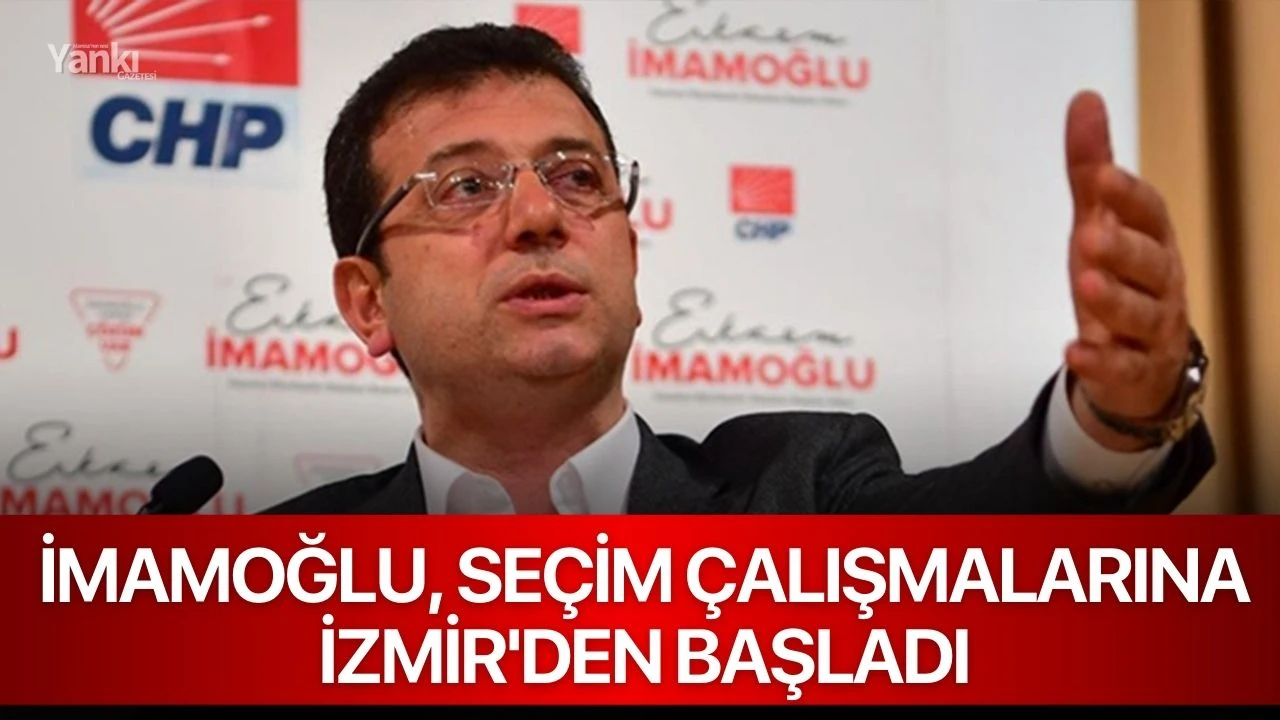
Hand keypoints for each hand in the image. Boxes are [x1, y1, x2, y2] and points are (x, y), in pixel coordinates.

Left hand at [1063, 91, 1190, 450]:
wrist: (1143, 363)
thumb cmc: (1122, 277)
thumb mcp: (1100, 221)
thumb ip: (1090, 170)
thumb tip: (1084, 99)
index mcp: (1155, 241)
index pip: (1149, 213)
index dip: (1127, 195)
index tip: (1099, 175)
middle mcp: (1162, 283)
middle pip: (1150, 263)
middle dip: (1124, 249)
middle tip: (1090, 236)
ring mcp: (1153, 330)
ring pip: (1141, 314)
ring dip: (1114, 300)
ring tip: (1086, 284)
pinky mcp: (1136, 371)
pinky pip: (1122, 367)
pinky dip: (1100, 361)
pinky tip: (1074, 352)